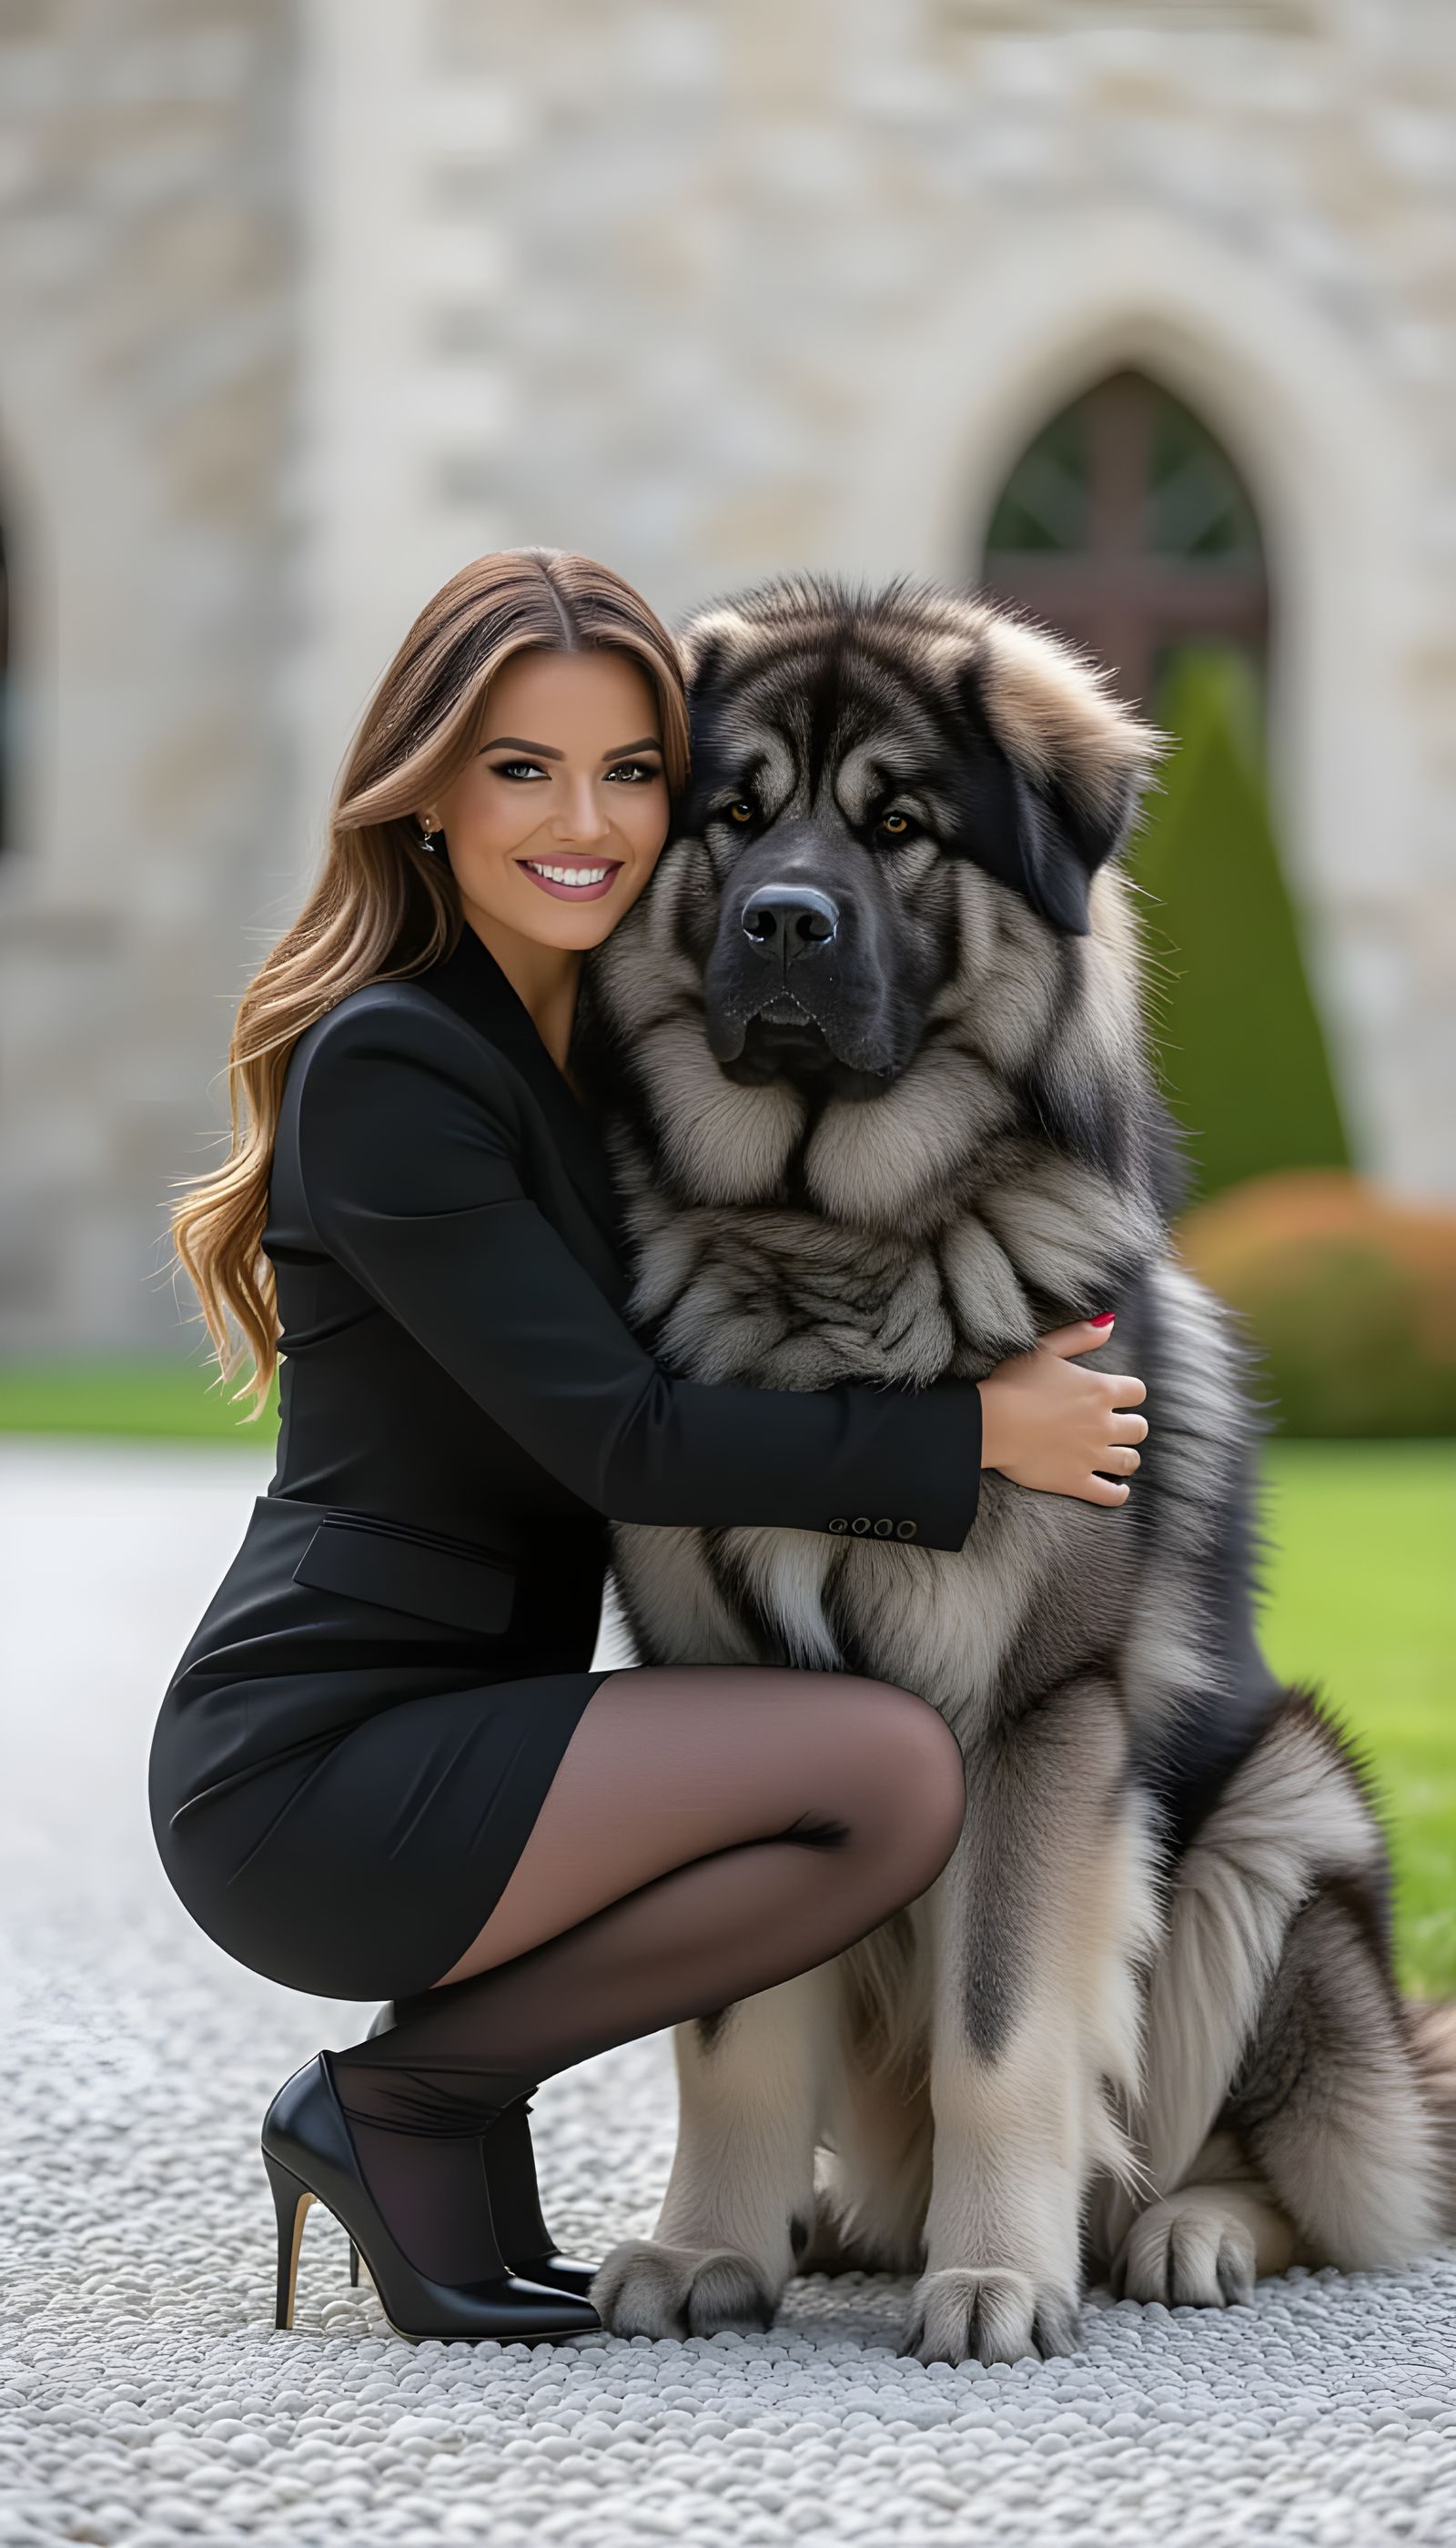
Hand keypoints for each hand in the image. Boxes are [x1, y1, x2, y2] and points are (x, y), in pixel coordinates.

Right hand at [976, 1316, 1148, 1507]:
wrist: (990, 1423)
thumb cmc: (1012, 1383)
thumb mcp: (1045, 1348)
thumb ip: (1080, 1335)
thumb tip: (1110, 1322)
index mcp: (1100, 1390)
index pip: (1138, 1392)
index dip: (1128, 1394)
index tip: (1116, 1397)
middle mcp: (1103, 1424)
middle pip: (1140, 1428)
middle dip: (1130, 1427)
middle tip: (1113, 1428)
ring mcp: (1092, 1455)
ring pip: (1130, 1461)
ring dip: (1126, 1458)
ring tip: (1116, 1456)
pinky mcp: (1077, 1481)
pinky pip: (1111, 1494)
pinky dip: (1118, 1494)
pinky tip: (1118, 1489)